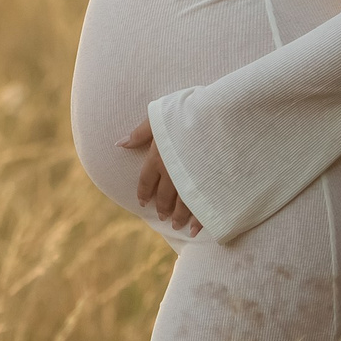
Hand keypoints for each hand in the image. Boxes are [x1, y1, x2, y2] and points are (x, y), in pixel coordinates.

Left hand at [118, 119, 201, 237]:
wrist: (221, 116)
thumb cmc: (189, 111)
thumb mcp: (161, 115)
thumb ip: (141, 132)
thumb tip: (119, 143)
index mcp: (158, 157)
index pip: (146, 180)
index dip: (144, 192)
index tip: (143, 202)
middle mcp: (172, 172)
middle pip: (164, 196)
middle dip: (162, 207)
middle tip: (162, 217)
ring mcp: (192, 181)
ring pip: (182, 205)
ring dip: (178, 217)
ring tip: (176, 225)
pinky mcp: (211, 187)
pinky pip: (202, 208)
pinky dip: (198, 221)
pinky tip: (196, 229)